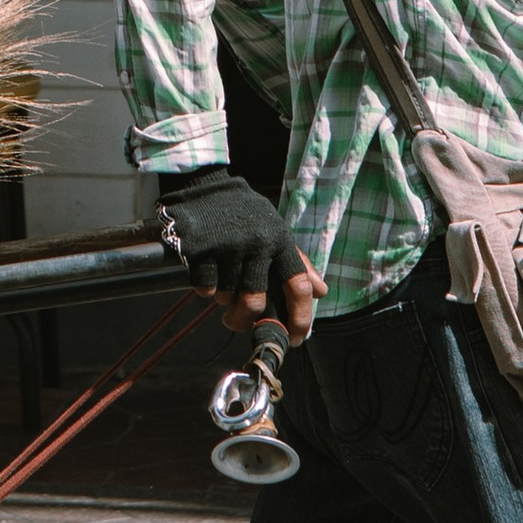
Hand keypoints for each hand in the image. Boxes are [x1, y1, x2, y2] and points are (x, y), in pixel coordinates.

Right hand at [158, 166, 325, 338]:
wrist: (204, 184)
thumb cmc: (243, 212)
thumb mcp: (275, 230)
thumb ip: (298, 262)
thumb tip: (321, 291)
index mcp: (280, 241)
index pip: (298, 287)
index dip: (299, 318)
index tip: (294, 338)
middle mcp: (257, 245)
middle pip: (254, 303)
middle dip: (244, 319)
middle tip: (236, 321)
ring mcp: (228, 247)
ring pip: (227, 297)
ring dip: (223, 298)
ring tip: (221, 280)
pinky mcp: (201, 249)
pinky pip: (205, 289)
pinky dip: (205, 288)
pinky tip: (207, 271)